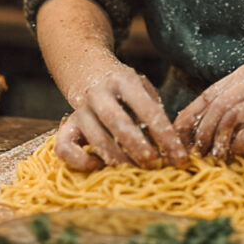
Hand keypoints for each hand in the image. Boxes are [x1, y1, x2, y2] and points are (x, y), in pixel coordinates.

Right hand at [55, 61, 188, 170]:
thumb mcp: (143, 89)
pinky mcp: (67, 126)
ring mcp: (80, 110)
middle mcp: (99, 93)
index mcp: (123, 81)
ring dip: (118, 159)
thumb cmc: (125, 89)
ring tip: (135, 171)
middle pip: (118, 123)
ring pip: (95, 138)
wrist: (90, 72)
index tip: (178, 155)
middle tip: (155, 164)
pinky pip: (64, 148)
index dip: (165, 134)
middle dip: (139, 147)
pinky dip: (80, 161)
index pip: (148, 109)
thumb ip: (154, 111)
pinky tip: (98, 165)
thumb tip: (174, 144)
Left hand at [172, 65, 243, 159]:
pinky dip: (239, 148)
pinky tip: (241, 154)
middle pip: (216, 106)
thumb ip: (234, 105)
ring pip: (229, 118)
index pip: (209, 94)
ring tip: (215, 156)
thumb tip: (197, 129)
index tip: (177, 135)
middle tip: (196, 152)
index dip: (190, 116)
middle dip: (201, 132)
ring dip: (217, 141)